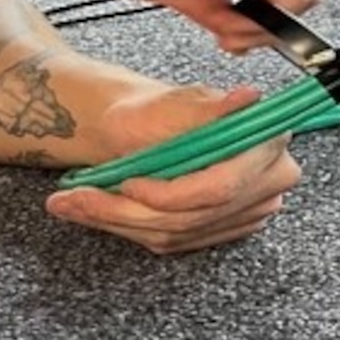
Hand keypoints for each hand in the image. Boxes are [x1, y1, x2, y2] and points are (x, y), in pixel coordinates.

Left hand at [47, 81, 299, 255]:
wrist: (144, 127)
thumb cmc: (159, 111)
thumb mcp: (179, 104)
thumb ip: (211, 109)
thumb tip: (247, 98)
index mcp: (266, 141)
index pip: (222, 187)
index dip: (172, 193)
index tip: (127, 183)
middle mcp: (268, 181)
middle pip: (194, 217)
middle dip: (129, 211)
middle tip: (74, 199)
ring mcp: (248, 210)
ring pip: (177, 232)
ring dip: (118, 221)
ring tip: (71, 204)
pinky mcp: (221, 229)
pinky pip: (173, 241)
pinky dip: (128, 228)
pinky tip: (94, 212)